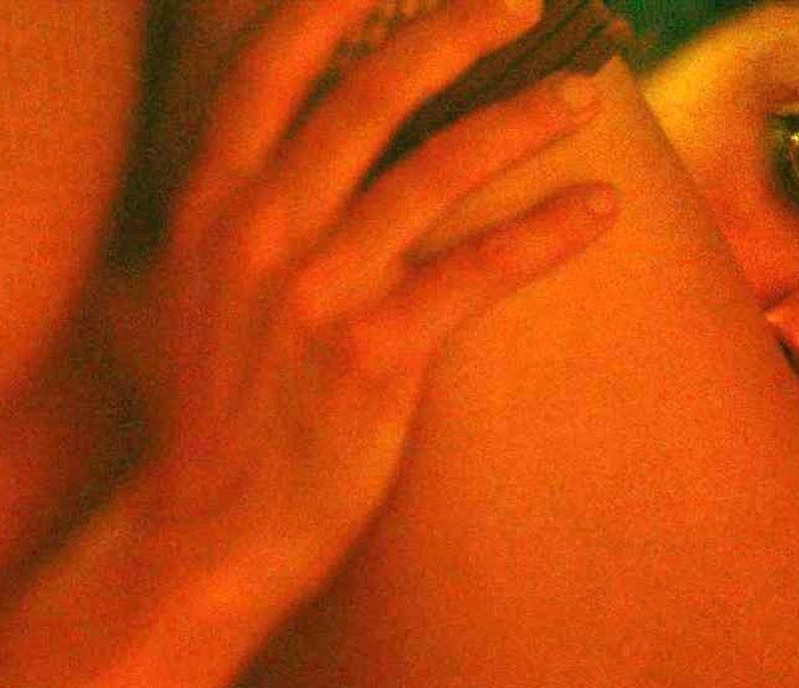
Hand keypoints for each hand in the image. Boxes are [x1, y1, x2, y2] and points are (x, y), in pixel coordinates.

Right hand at [122, 0, 617, 597]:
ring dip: (519, 120)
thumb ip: (246, 208)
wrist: (210, 525)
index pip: (270, 68)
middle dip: (454, 34)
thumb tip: (307, 143)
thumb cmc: (220, 404)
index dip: (334, 6)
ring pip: (436, 171)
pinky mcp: (373, 355)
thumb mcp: (199, 287)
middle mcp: (260, 229)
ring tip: (581, 95)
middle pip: (369, 95)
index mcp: (212, 203)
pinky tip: (598, 207)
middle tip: (525, 5)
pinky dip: (545, 232)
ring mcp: (317, 291)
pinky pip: (476, 272)